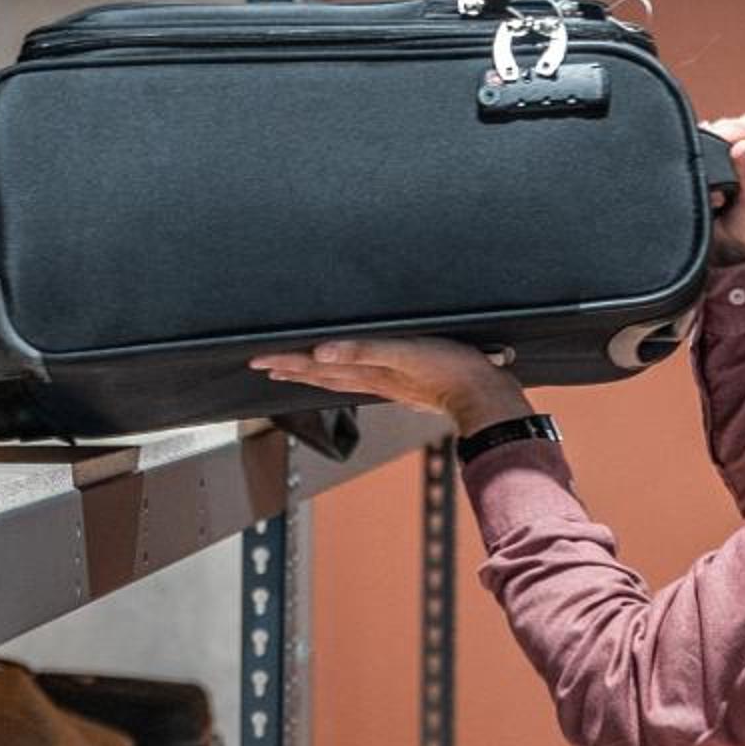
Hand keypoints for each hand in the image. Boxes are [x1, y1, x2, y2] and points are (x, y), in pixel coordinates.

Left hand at [251, 338, 531, 434]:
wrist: (485, 394)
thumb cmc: (450, 371)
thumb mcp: (404, 353)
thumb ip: (362, 351)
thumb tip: (322, 353)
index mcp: (368, 370)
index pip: (316, 366)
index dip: (287, 361)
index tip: (259, 360)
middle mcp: (373, 379)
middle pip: (322, 376)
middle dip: (291, 370)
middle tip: (264, 366)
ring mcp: (388, 384)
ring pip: (339, 381)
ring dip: (313, 377)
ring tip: (292, 373)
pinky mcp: (405, 384)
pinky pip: (362, 380)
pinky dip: (344, 378)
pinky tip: (349, 376)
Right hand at [707, 114, 744, 262]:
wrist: (738, 240)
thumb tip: (742, 146)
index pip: (744, 127)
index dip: (726, 139)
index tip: (715, 161)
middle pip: (724, 127)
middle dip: (713, 149)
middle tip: (716, 179)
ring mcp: (735, 140)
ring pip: (709, 135)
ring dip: (705, 156)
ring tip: (713, 183)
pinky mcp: (716, 151)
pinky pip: (699, 146)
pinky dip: (697, 160)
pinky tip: (705, 177)